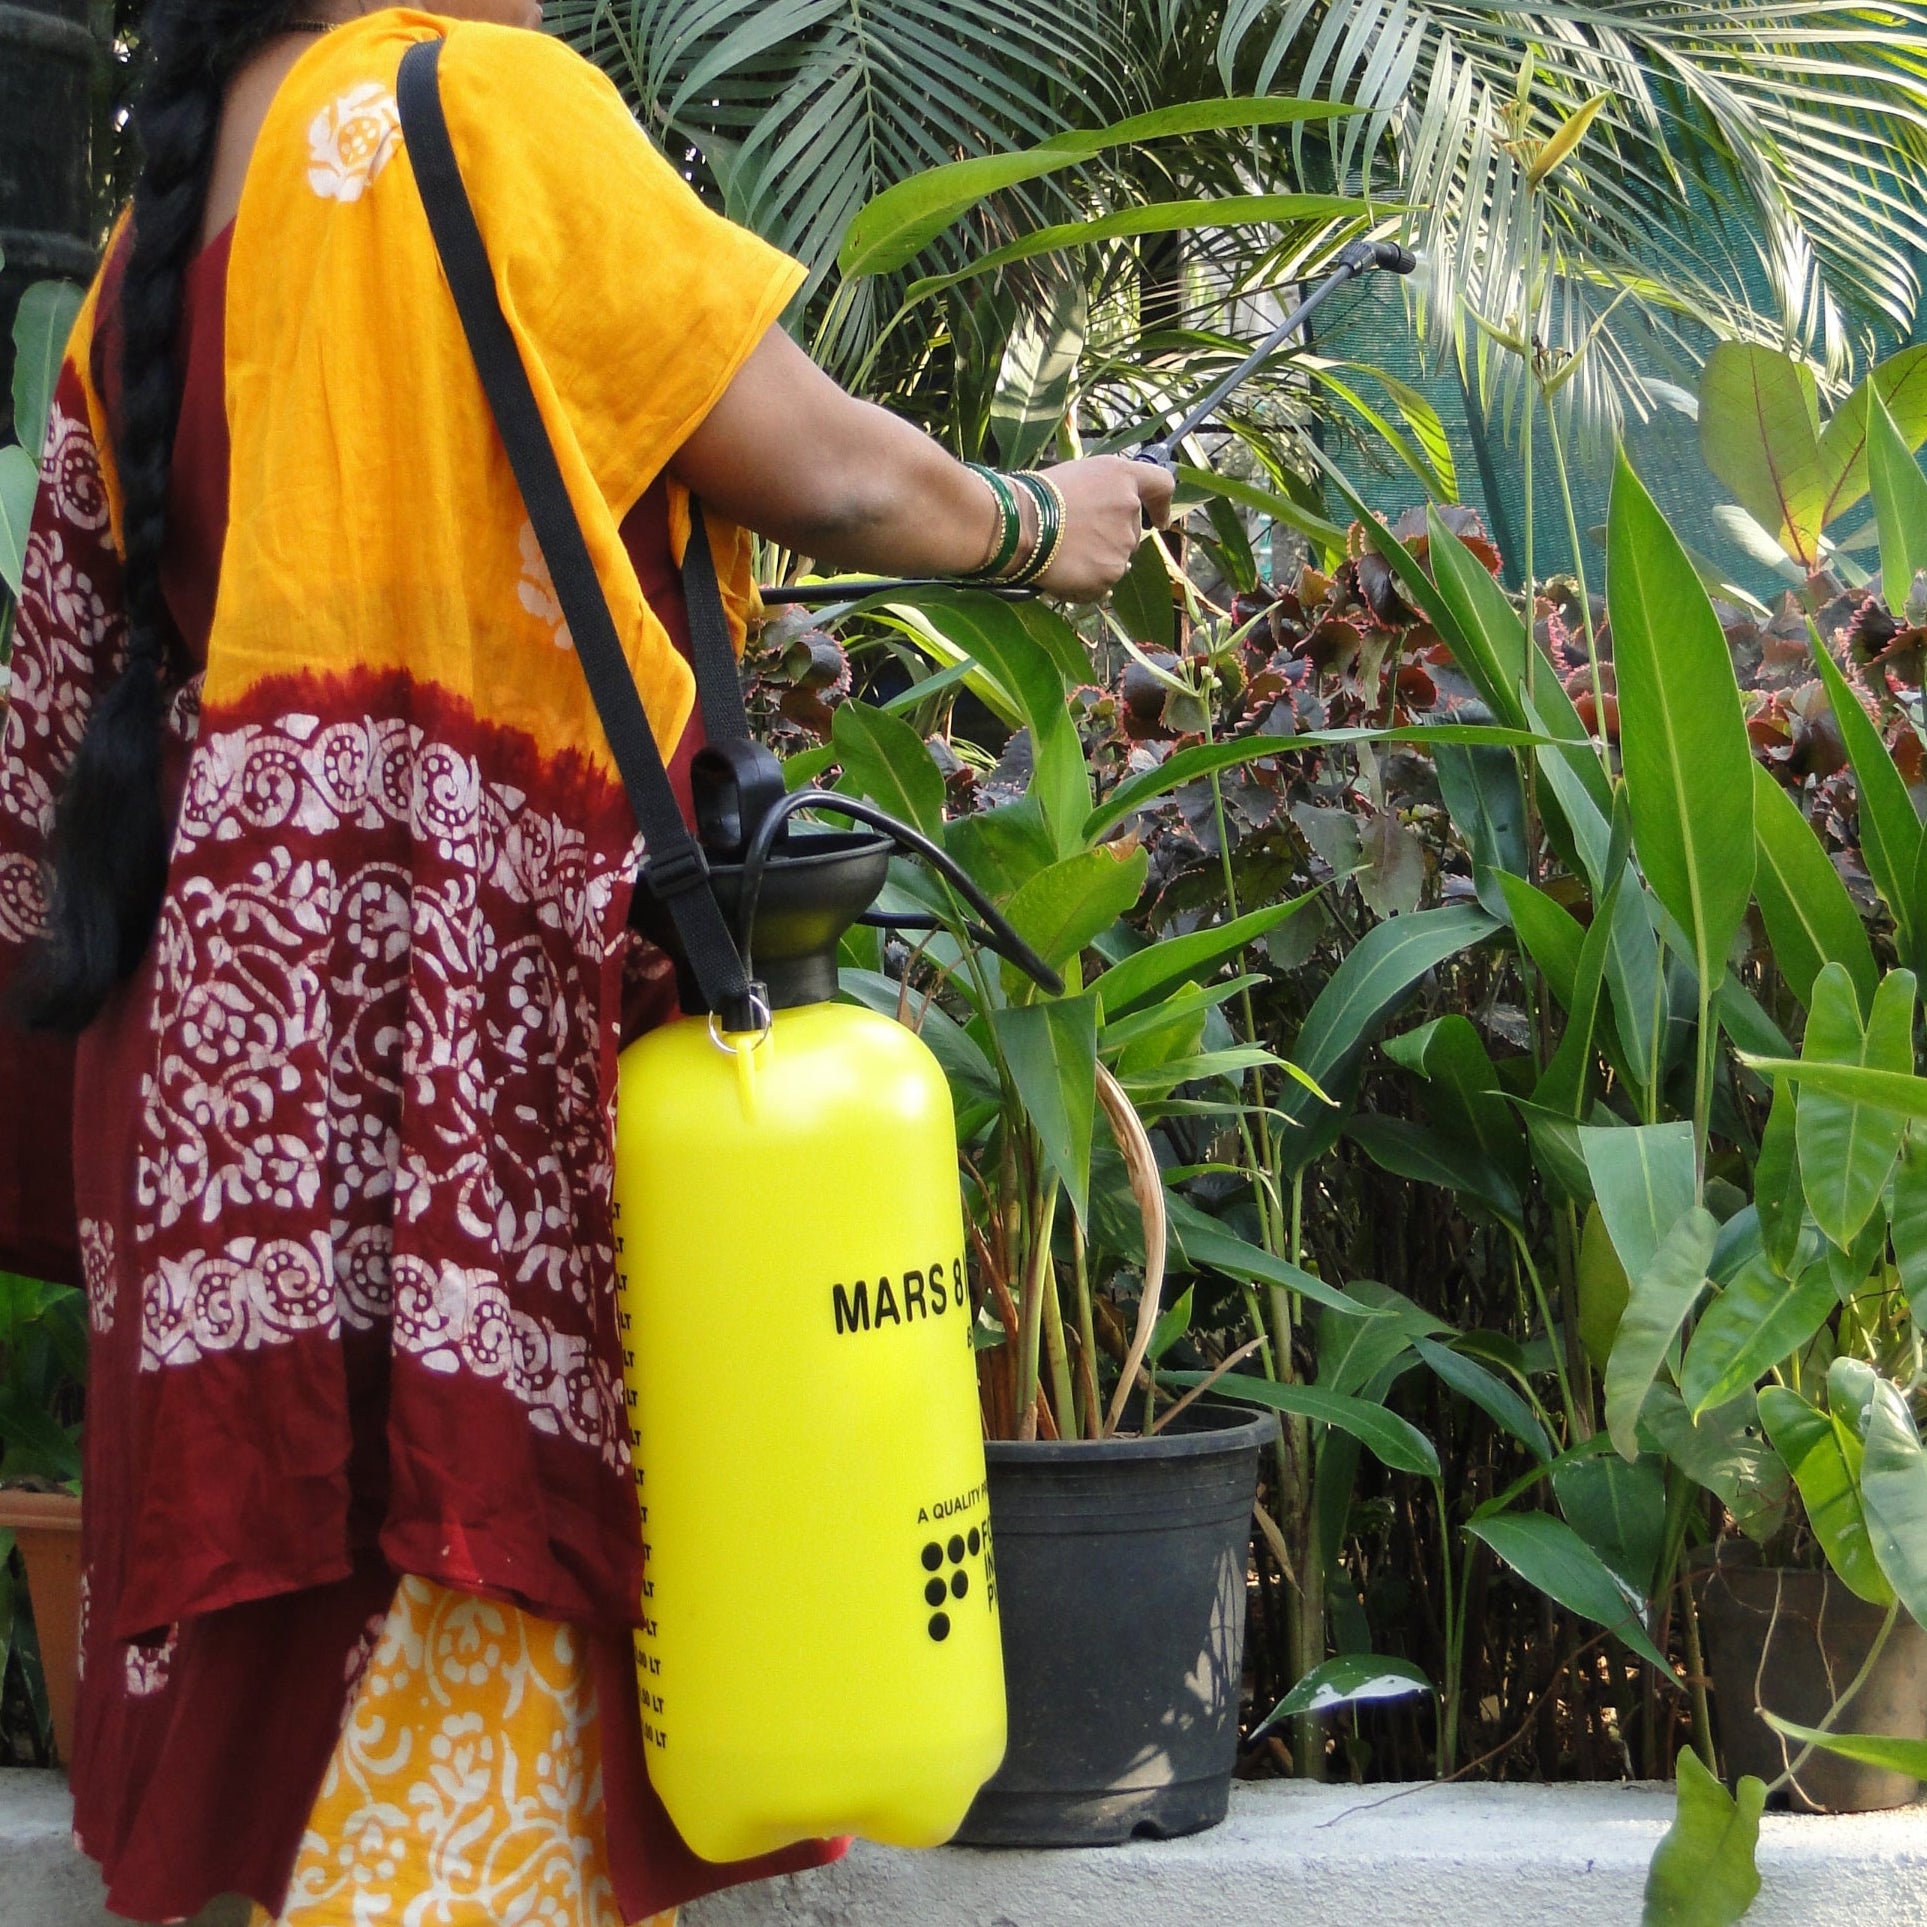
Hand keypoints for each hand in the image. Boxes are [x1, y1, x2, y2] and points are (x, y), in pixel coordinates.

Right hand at [1033, 457, 1175, 600]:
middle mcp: (1130, 508)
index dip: (1162, 504)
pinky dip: (1087, 582)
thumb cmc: (1035, 497)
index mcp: (1121, 476)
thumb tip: (1117, 516)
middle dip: (1112, 537)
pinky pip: (1104, 583)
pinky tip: (1063, 572)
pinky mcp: (1111, 573)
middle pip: (1134, 531)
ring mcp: (1123, 544)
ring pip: (1118, 558)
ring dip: (1098, 560)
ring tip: (1064, 554)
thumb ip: (1105, 491)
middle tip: (1076, 537)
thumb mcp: (1076, 476)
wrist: (1017, 527)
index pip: (1161, 485)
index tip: (1159, 518)